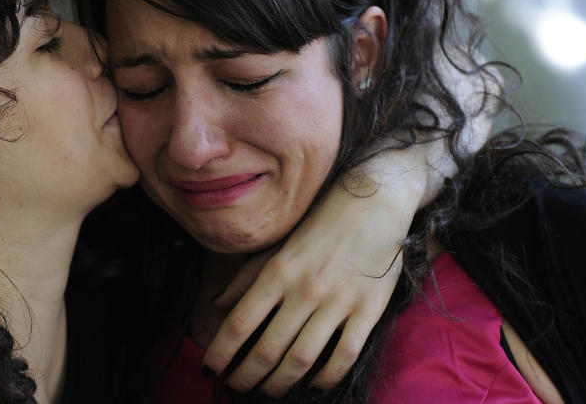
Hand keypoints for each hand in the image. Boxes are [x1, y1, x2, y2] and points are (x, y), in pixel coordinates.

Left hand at [201, 43, 498, 395]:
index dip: (222, 351)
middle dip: (247, 375)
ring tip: (268, 390)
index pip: (240, 322)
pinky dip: (327, 377)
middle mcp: (304, 289)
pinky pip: (344, 355)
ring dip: (280, 383)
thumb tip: (217, 304)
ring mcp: (337, 302)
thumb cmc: (320, 222)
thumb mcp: (278, 244)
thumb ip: (247, 276)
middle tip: (237, 387)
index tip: (211, 368)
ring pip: (302, 359)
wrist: (374, 202)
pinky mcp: (368, 310)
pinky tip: (314, 383)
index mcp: (278, 271)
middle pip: (268, 348)